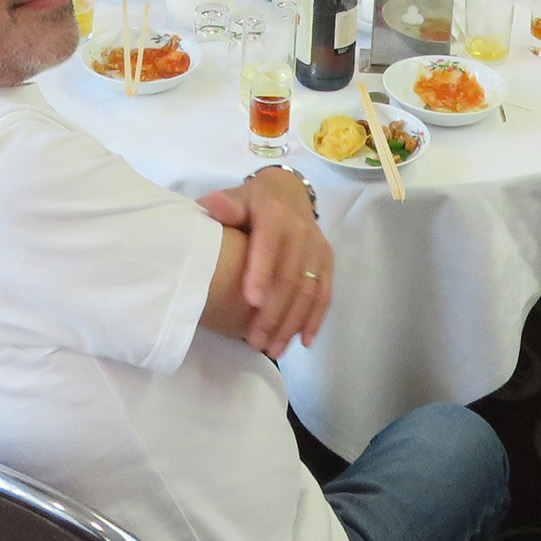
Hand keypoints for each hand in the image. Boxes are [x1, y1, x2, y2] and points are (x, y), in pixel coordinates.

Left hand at [198, 169, 331, 357]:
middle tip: (256, 342)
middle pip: (290, 276)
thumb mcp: (237, 197)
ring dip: (292, 323)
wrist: (289, 191)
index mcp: (275, 214)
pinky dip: (315, 318)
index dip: (262, 272)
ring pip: (308, 290)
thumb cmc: (253, 201)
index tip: (251, 302)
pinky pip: (325, 292)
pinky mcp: (327, 259)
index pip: (270, 244)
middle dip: (274, 313)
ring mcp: (317, 246)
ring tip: (274, 349)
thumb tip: (214, 205)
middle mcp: (301, 230)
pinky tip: (305, 341)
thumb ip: (226, 206)